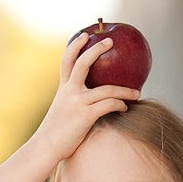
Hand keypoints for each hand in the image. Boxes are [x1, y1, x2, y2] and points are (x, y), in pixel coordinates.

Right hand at [32, 34, 140, 160]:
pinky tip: (125, 108)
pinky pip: (109, 105)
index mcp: (63, 89)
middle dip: (97, 49)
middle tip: (110, 42)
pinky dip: (120, 105)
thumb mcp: (62, 110)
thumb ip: (73, 101)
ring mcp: (77, 102)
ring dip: (125, 90)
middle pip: (83, 63)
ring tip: (136, 93)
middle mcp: (69, 91)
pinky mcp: (85, 115)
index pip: (66, 61)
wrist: (46, 147)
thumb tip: (92, 100)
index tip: (84, 35)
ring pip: (106, 89)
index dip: (75, 45)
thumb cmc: (56, 132)